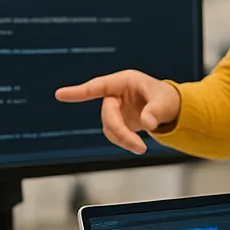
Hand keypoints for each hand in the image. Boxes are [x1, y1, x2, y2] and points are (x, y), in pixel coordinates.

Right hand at [54, 70, 180, 154]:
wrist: (170, 109)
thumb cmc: (167, 98)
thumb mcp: (166, 102)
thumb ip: (156, 111)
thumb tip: (148, 124)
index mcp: (124, 81)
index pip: (98, 86)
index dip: (79, 92)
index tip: (60, 94)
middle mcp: (116, 94)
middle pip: (107, 114)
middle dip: (121, 132)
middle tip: (140, 147)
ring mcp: (115, 108)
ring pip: (109, 127)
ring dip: (122, 139)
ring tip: (142, 148)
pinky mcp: (117, 120)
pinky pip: (113, 134)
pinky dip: (123, 141)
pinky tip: (136, 145)